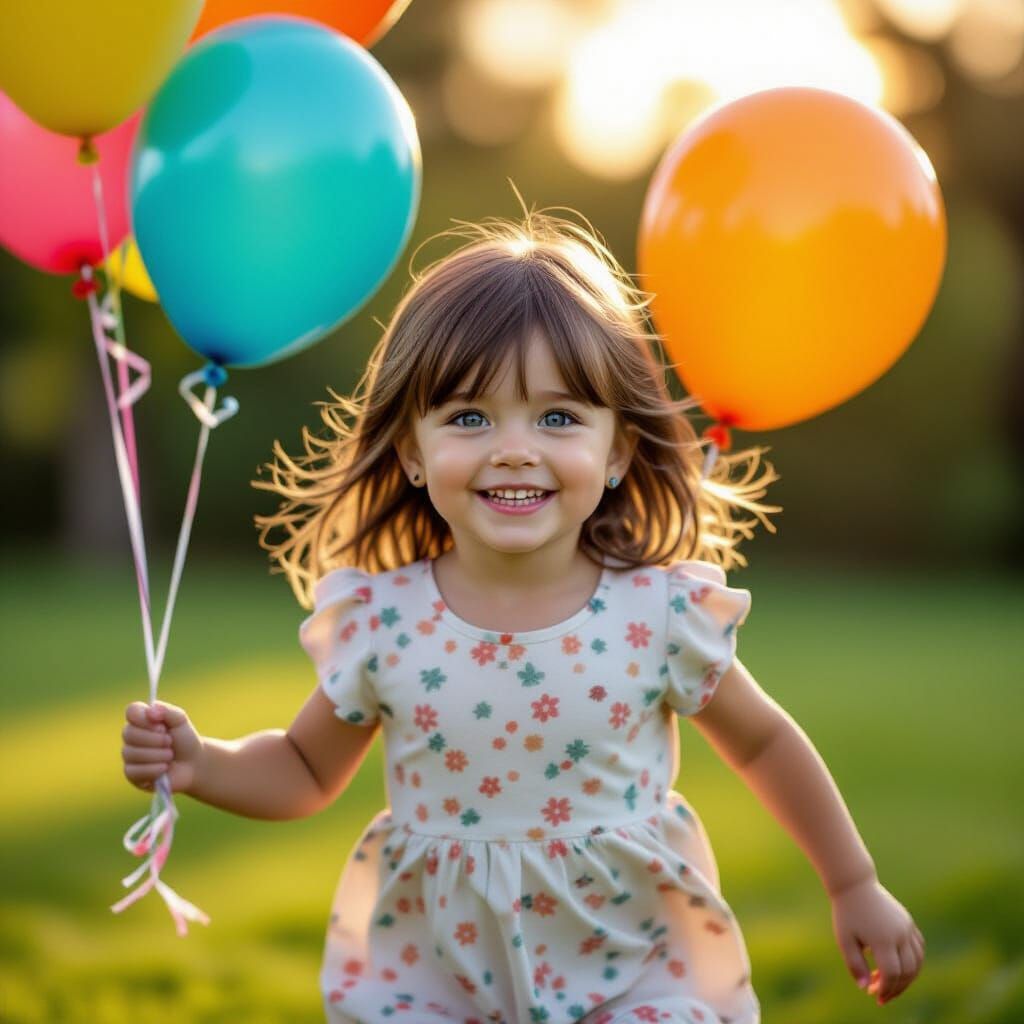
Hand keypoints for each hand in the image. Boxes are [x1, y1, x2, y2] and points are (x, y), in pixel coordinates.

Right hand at [122, 700, 202, 794]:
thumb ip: (166, 711)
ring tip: (170, 755)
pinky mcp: (131, 774)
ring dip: (158, 755)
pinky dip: (154, 769)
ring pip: (132, 754)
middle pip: (129, 734)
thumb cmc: (185, 739)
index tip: (162, 726)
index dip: (145, 718)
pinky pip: (134, 771)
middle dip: (155, 739)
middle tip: (170, 742)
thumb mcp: (180, 720)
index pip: (131, 711)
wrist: (193, 764)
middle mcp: (131, 736)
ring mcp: (129, 755)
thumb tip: (149, 711)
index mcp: (142, 719)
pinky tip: (164, 768)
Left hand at [831, 876, 924, 1004]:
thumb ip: (855, 965)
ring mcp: (907, 927)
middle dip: (896, 988)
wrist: (855, 885)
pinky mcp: (909, 922)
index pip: (891, 974)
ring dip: (907, 978)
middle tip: (881, 996)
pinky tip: (899, 968)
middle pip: (907, 971)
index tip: (875, 996)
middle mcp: (899, 934)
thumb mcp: (844, 940)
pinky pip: (919, 948)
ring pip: (917, 962)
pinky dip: (914, 963)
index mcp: (882, 939)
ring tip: (890, 985)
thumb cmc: (846, 913)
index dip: (886, 989)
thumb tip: (865, 988)